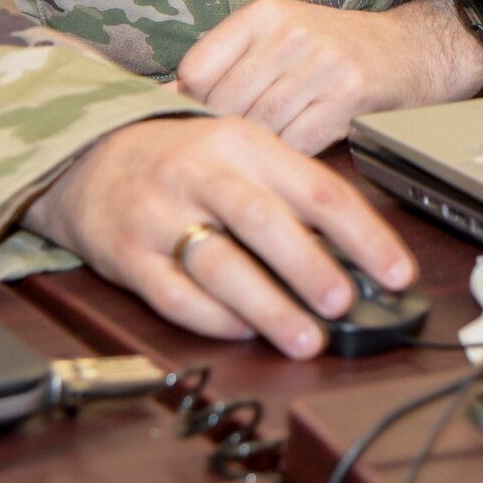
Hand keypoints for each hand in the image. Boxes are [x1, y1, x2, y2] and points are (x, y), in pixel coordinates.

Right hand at [21, 115, 415, 357]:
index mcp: (242, 142)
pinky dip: (212, 318)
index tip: (395, 272)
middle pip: (265, 223)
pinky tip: (242, 332)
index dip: (362, 234)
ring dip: (268, 307)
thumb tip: (354, 254)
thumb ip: (289, 193)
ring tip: (305, 339)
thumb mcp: (239, 150)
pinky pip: (174, 294)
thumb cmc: (180, 158)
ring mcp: (161, 215)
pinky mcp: (128, 255)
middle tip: (346, 305)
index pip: (315, 187)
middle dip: (311, 269)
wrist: (87, 155)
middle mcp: (201, 173)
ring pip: (220, 265)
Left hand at [177, 0, 482, 154]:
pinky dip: (290, 159)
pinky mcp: (348, 95)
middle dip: (224, 136)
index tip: (199, 126)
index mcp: (265, 13)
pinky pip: (297, 144)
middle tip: (230, 155)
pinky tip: (295, 160)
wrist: (416, 49)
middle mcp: (290, 31)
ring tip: (263, 160)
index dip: (192, 106)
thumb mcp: (281, 38)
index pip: (197, 68)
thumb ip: (229, 64)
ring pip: (259, 128)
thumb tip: (164, 100)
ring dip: (259, 153)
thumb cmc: (337, 52)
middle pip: (225, 104)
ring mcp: (321, 62)